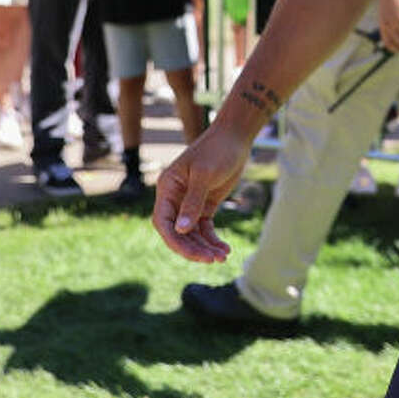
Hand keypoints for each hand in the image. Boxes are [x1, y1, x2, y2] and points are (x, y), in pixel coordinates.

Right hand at [153, 125, 255, 261]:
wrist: (235, 137)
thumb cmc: (217, 150)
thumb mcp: (204, 175)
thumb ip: (193, 202)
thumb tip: (181, 229)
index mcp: (168, 188)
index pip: (163, 221)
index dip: (174, 240)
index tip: (191, 253)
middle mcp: (175, 198)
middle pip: (177, 232)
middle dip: (193, 248)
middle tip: (212, 259)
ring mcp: (190, 203)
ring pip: (192, 234)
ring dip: (205, 247)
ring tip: (222, 256)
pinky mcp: (205, 206)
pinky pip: (205, 229)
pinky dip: (213, 240)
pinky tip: (225, 249)